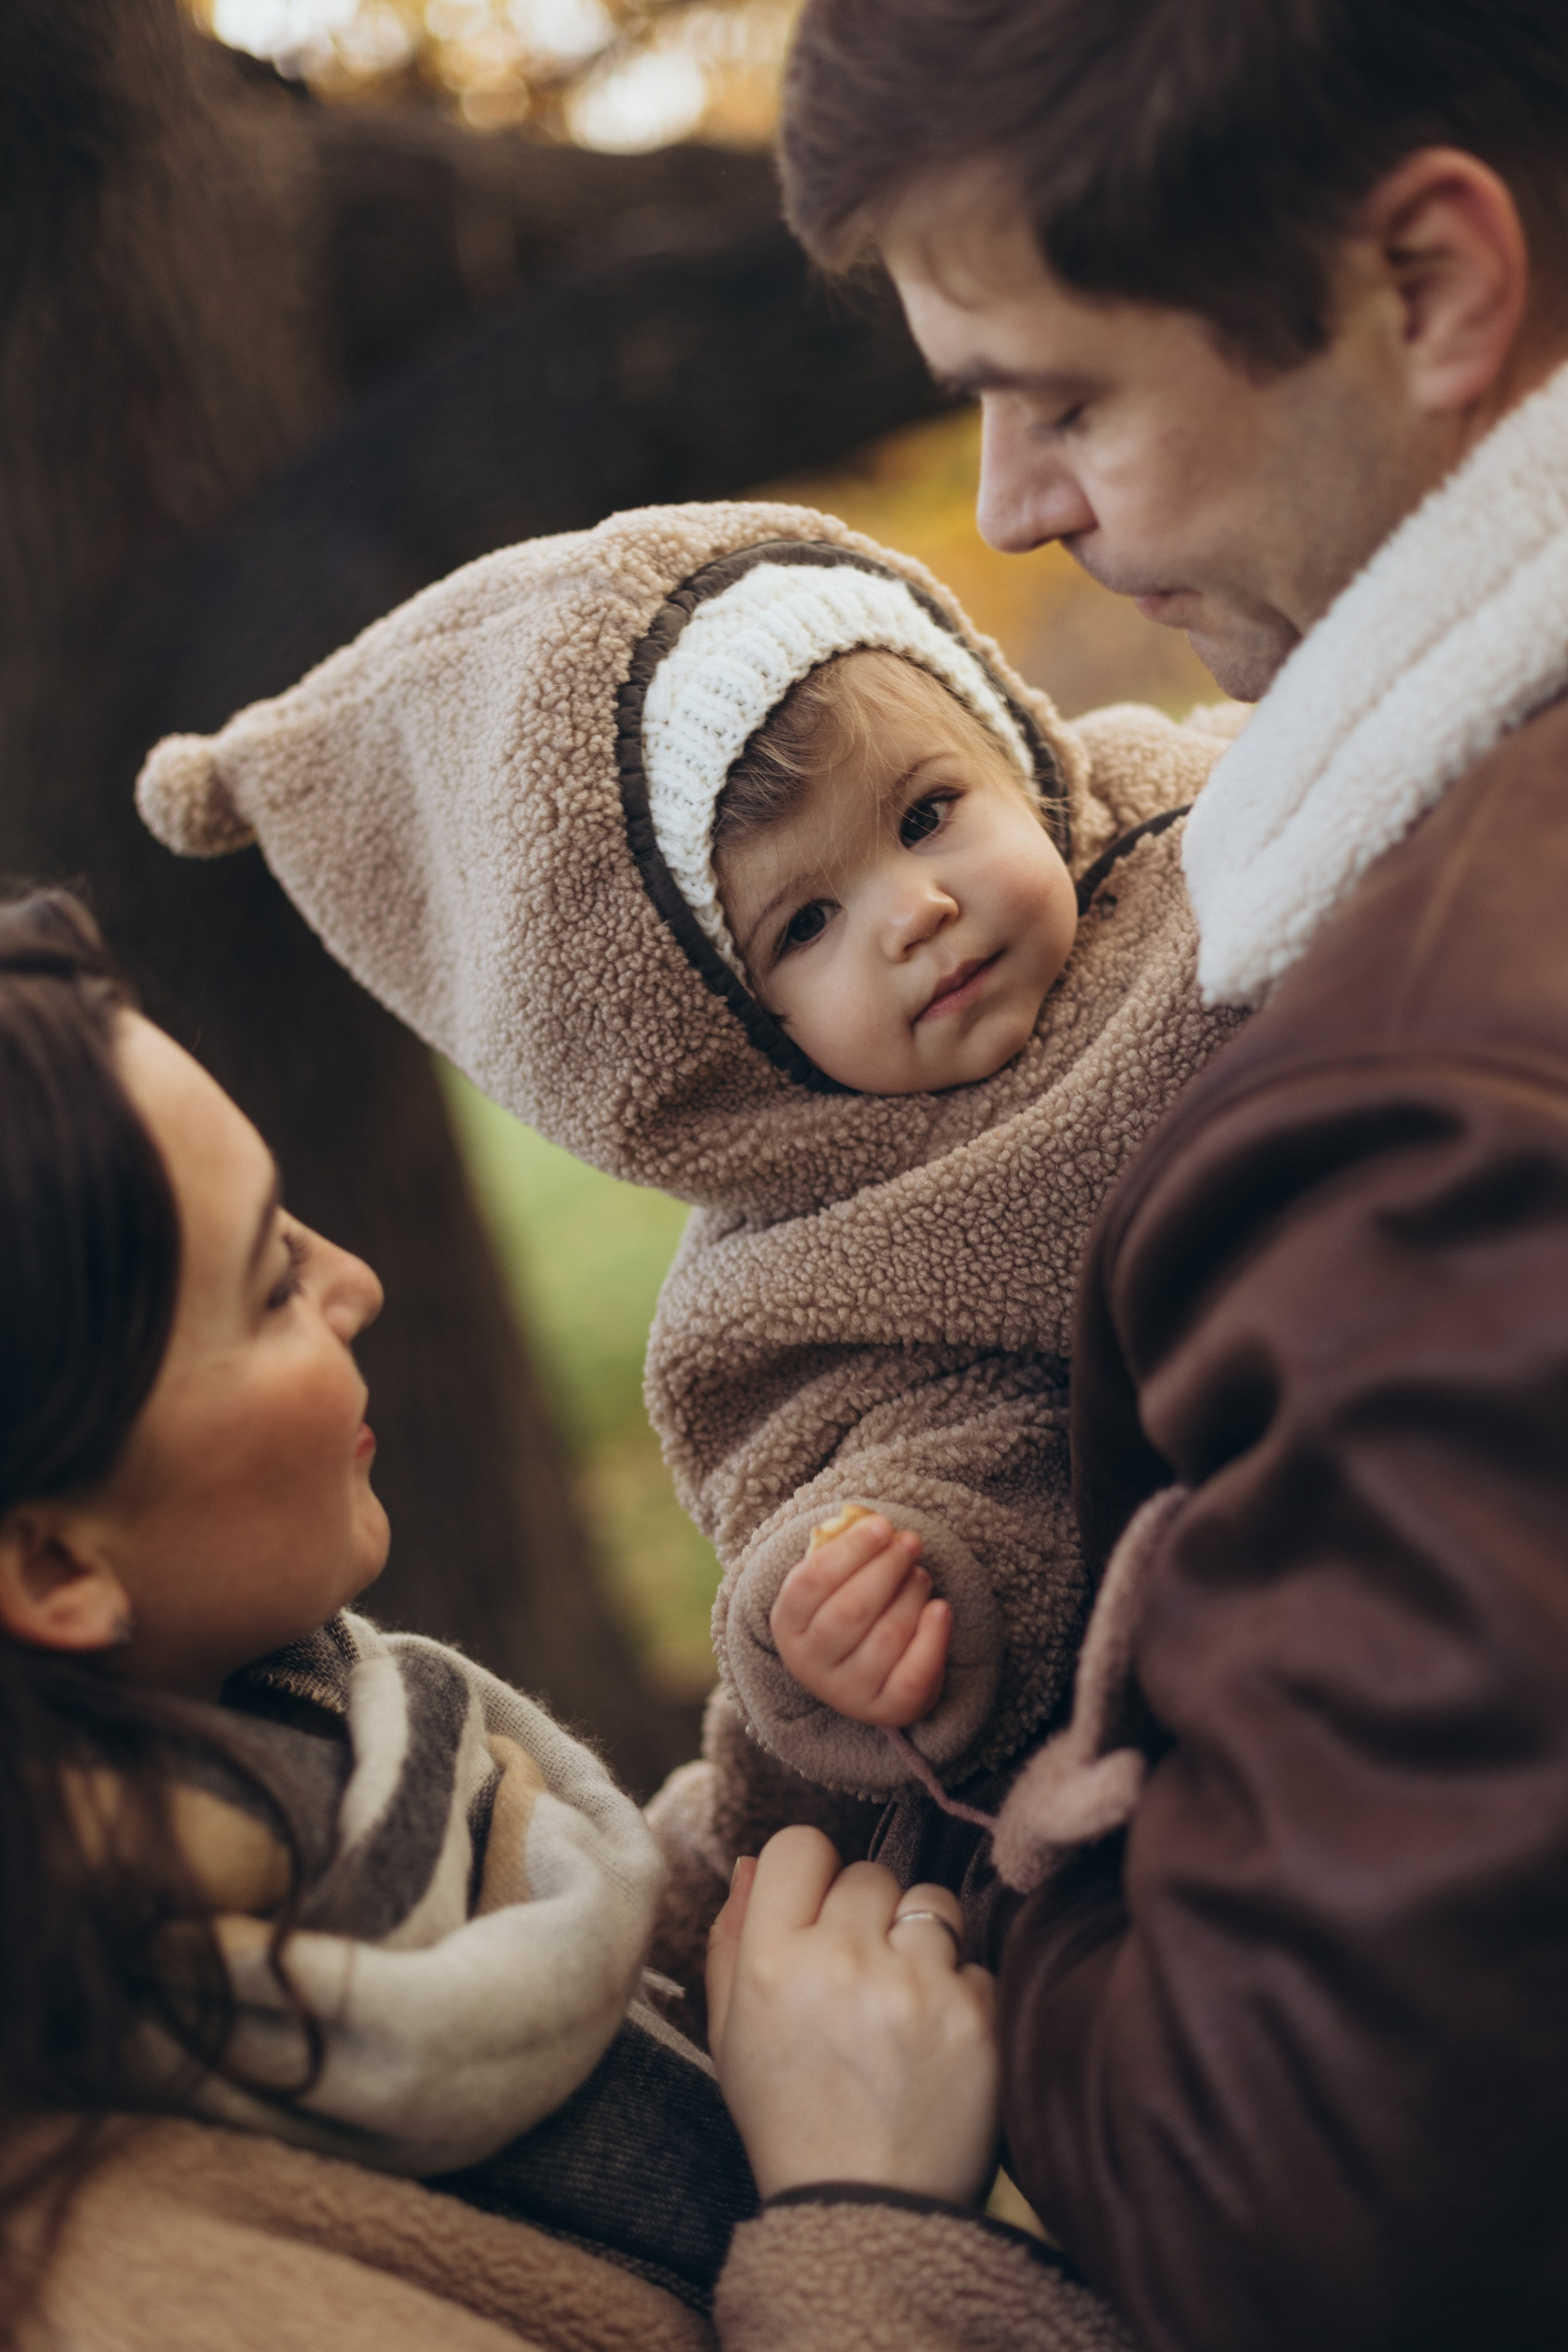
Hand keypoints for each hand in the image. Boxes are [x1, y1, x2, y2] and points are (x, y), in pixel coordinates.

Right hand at [706, 1825, 999, 2203]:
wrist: (866, 2214)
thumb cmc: (790, 2118)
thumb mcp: (732, 2034)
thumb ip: (732, 1937)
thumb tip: (753, 1861)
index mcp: (770, 1961)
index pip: (799, 1844)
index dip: (810, 1873)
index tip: (816, 1912)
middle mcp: (841, 1961)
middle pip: (869, 1872)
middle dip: (866, 1916)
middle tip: (859, 1979)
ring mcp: (914, 1986)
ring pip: (931, 1903)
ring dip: (920, 1942)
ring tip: (902, 2005)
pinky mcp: (976, 2016)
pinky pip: (975, 1962)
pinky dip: (959, 1995)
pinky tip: (934, 2043)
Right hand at [769, 1513, 951, 1725]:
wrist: (858, 1675)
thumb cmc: (845, 1610)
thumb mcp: (832, 1584)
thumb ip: (845, 1555)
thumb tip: (877, 1527)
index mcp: (787, 1624)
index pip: (813, 1581)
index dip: (851, 1550)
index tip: (882, 1525)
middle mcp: (810, 1664)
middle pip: (851, 1609)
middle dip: (887, 1568)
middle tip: (911, 1542)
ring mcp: (847, 1692)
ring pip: (886, 1636)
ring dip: (910, 1595)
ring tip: (920, 1574)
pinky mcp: (886, 1710)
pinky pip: (914, 1673)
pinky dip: (933, 1636)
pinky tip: (940, 1608)